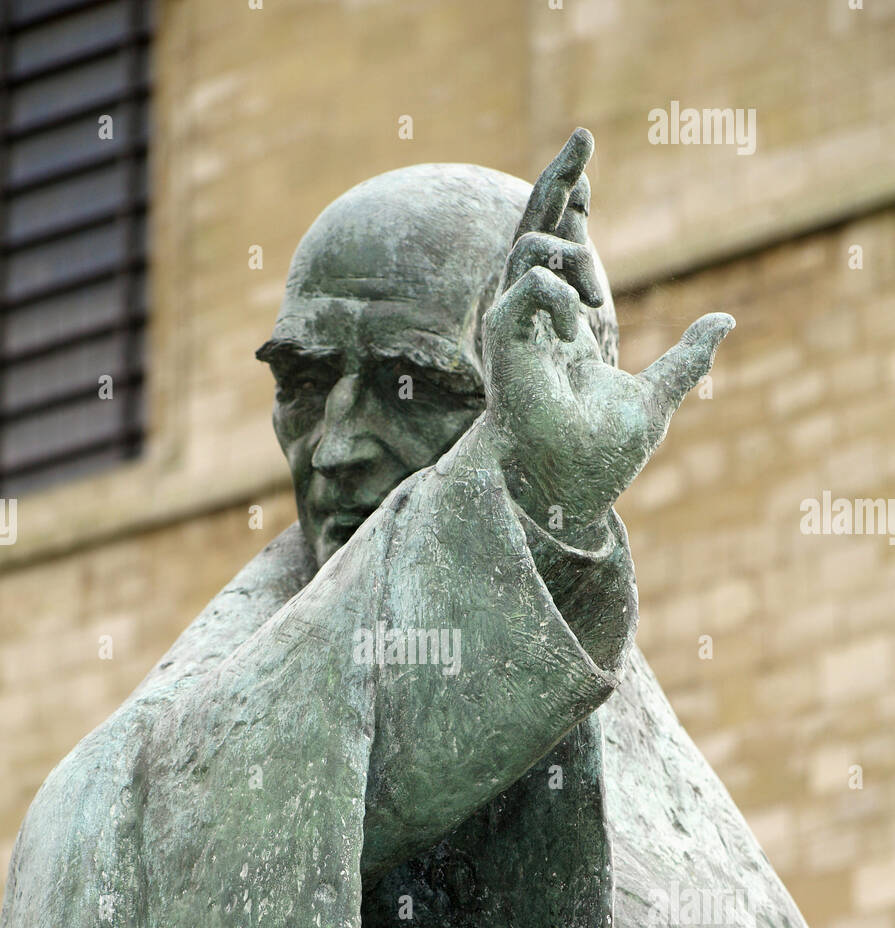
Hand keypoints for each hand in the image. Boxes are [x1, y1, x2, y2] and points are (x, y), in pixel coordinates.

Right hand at [479, 128, 733, 544]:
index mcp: (566, 328)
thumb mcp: (658, 396)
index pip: (563, 252)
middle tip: (586, 137)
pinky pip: (529, 281)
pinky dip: (558, 288)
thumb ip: (687, 358)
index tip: (589, 172)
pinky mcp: (505, 338)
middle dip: (561, 179)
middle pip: (538, 229)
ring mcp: (517, 326)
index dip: (574, 206)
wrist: (572, 489)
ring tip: (597, 295)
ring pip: (530, 244)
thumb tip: (725, 320)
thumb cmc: (601, 455)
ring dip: (573, 253)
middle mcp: (536, 320)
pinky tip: (579, 316)